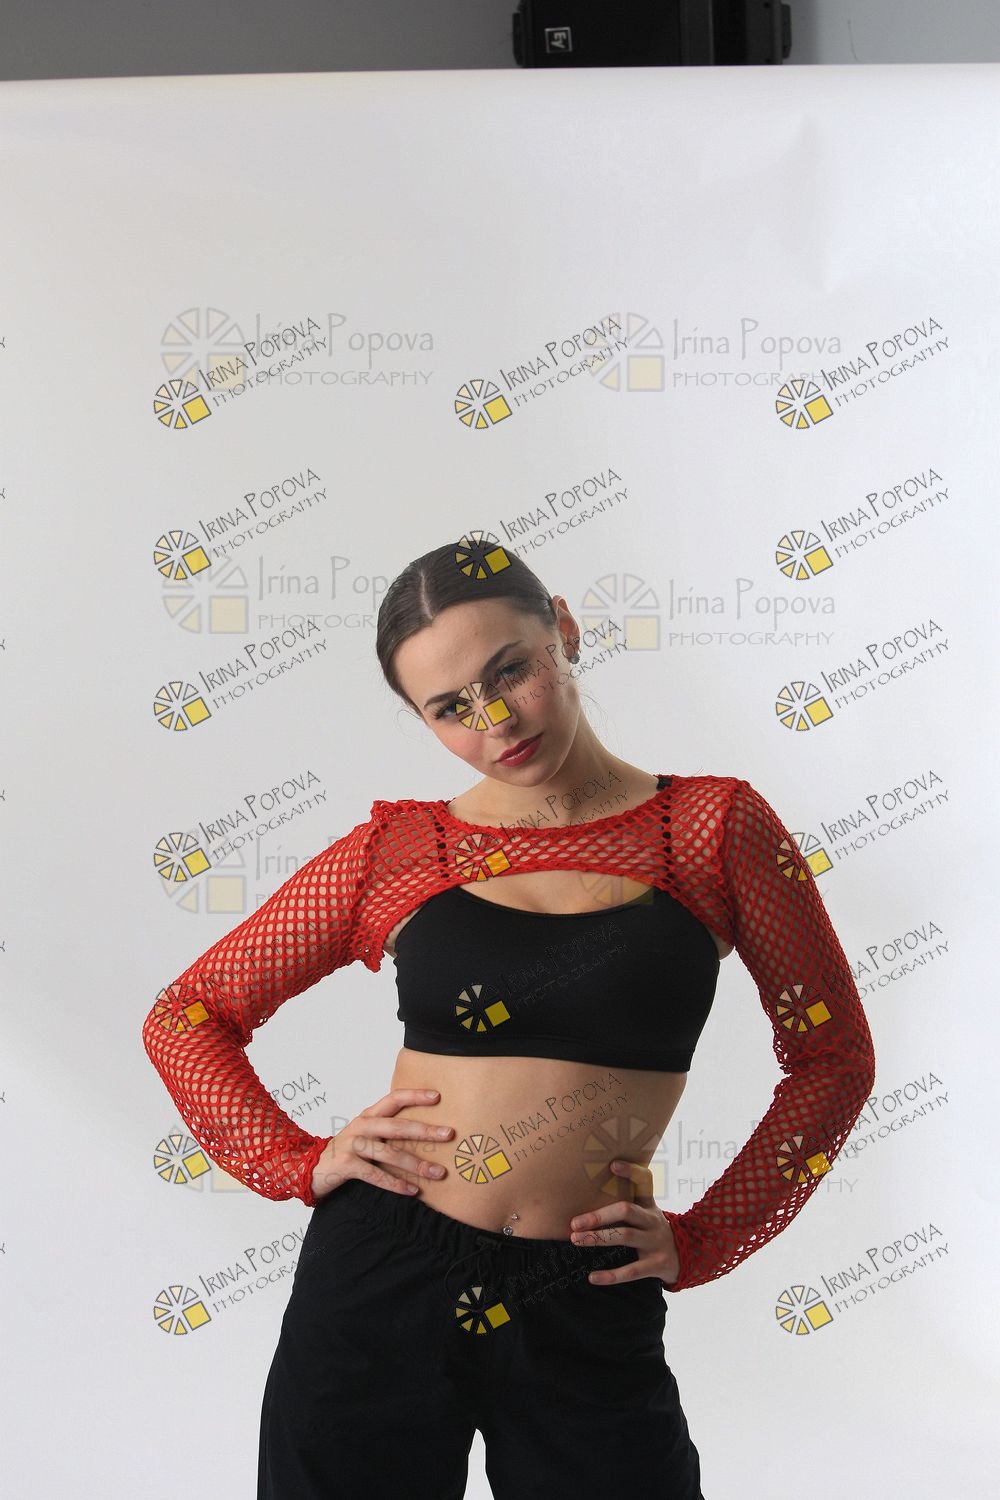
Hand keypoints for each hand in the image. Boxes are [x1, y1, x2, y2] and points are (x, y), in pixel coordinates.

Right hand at [310, 1087, 453, 1202]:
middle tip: (449, 1134)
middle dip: (425, 1130)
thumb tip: (423, 1131)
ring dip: (416, 1165)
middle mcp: (362, 1126)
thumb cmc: (346, 1151)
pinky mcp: (346, 1165)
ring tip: (438, 1173)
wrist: (308, 1167)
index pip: (394, 1099)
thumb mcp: (364, 1134)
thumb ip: (386, 1130)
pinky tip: (412, 1190)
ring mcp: (353, 1145)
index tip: (438, 1096)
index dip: (415, 1095)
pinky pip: (376, 1175)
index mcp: (368, 1115)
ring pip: (390, 1154)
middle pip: (397, 1126)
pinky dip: (396, 1184)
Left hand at [568, 1160, 678, 1287]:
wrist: (687, 1260)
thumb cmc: (653, 1232)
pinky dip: (611, 1275)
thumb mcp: (647, 1215)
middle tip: (574, 1222)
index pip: (645, 1181)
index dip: (631, 1172)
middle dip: (599, 1215)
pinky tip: (593, 1277)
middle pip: (626, 1210)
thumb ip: (627, 1206)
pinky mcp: (656, 1265)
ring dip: (598, 1238)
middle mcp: (653, 1221)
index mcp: (650, 1206)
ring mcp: (656, 1242)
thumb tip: (585, 1197)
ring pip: (625, 1236)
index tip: (612, 1165)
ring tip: (576, 1240)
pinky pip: (631, 1271)